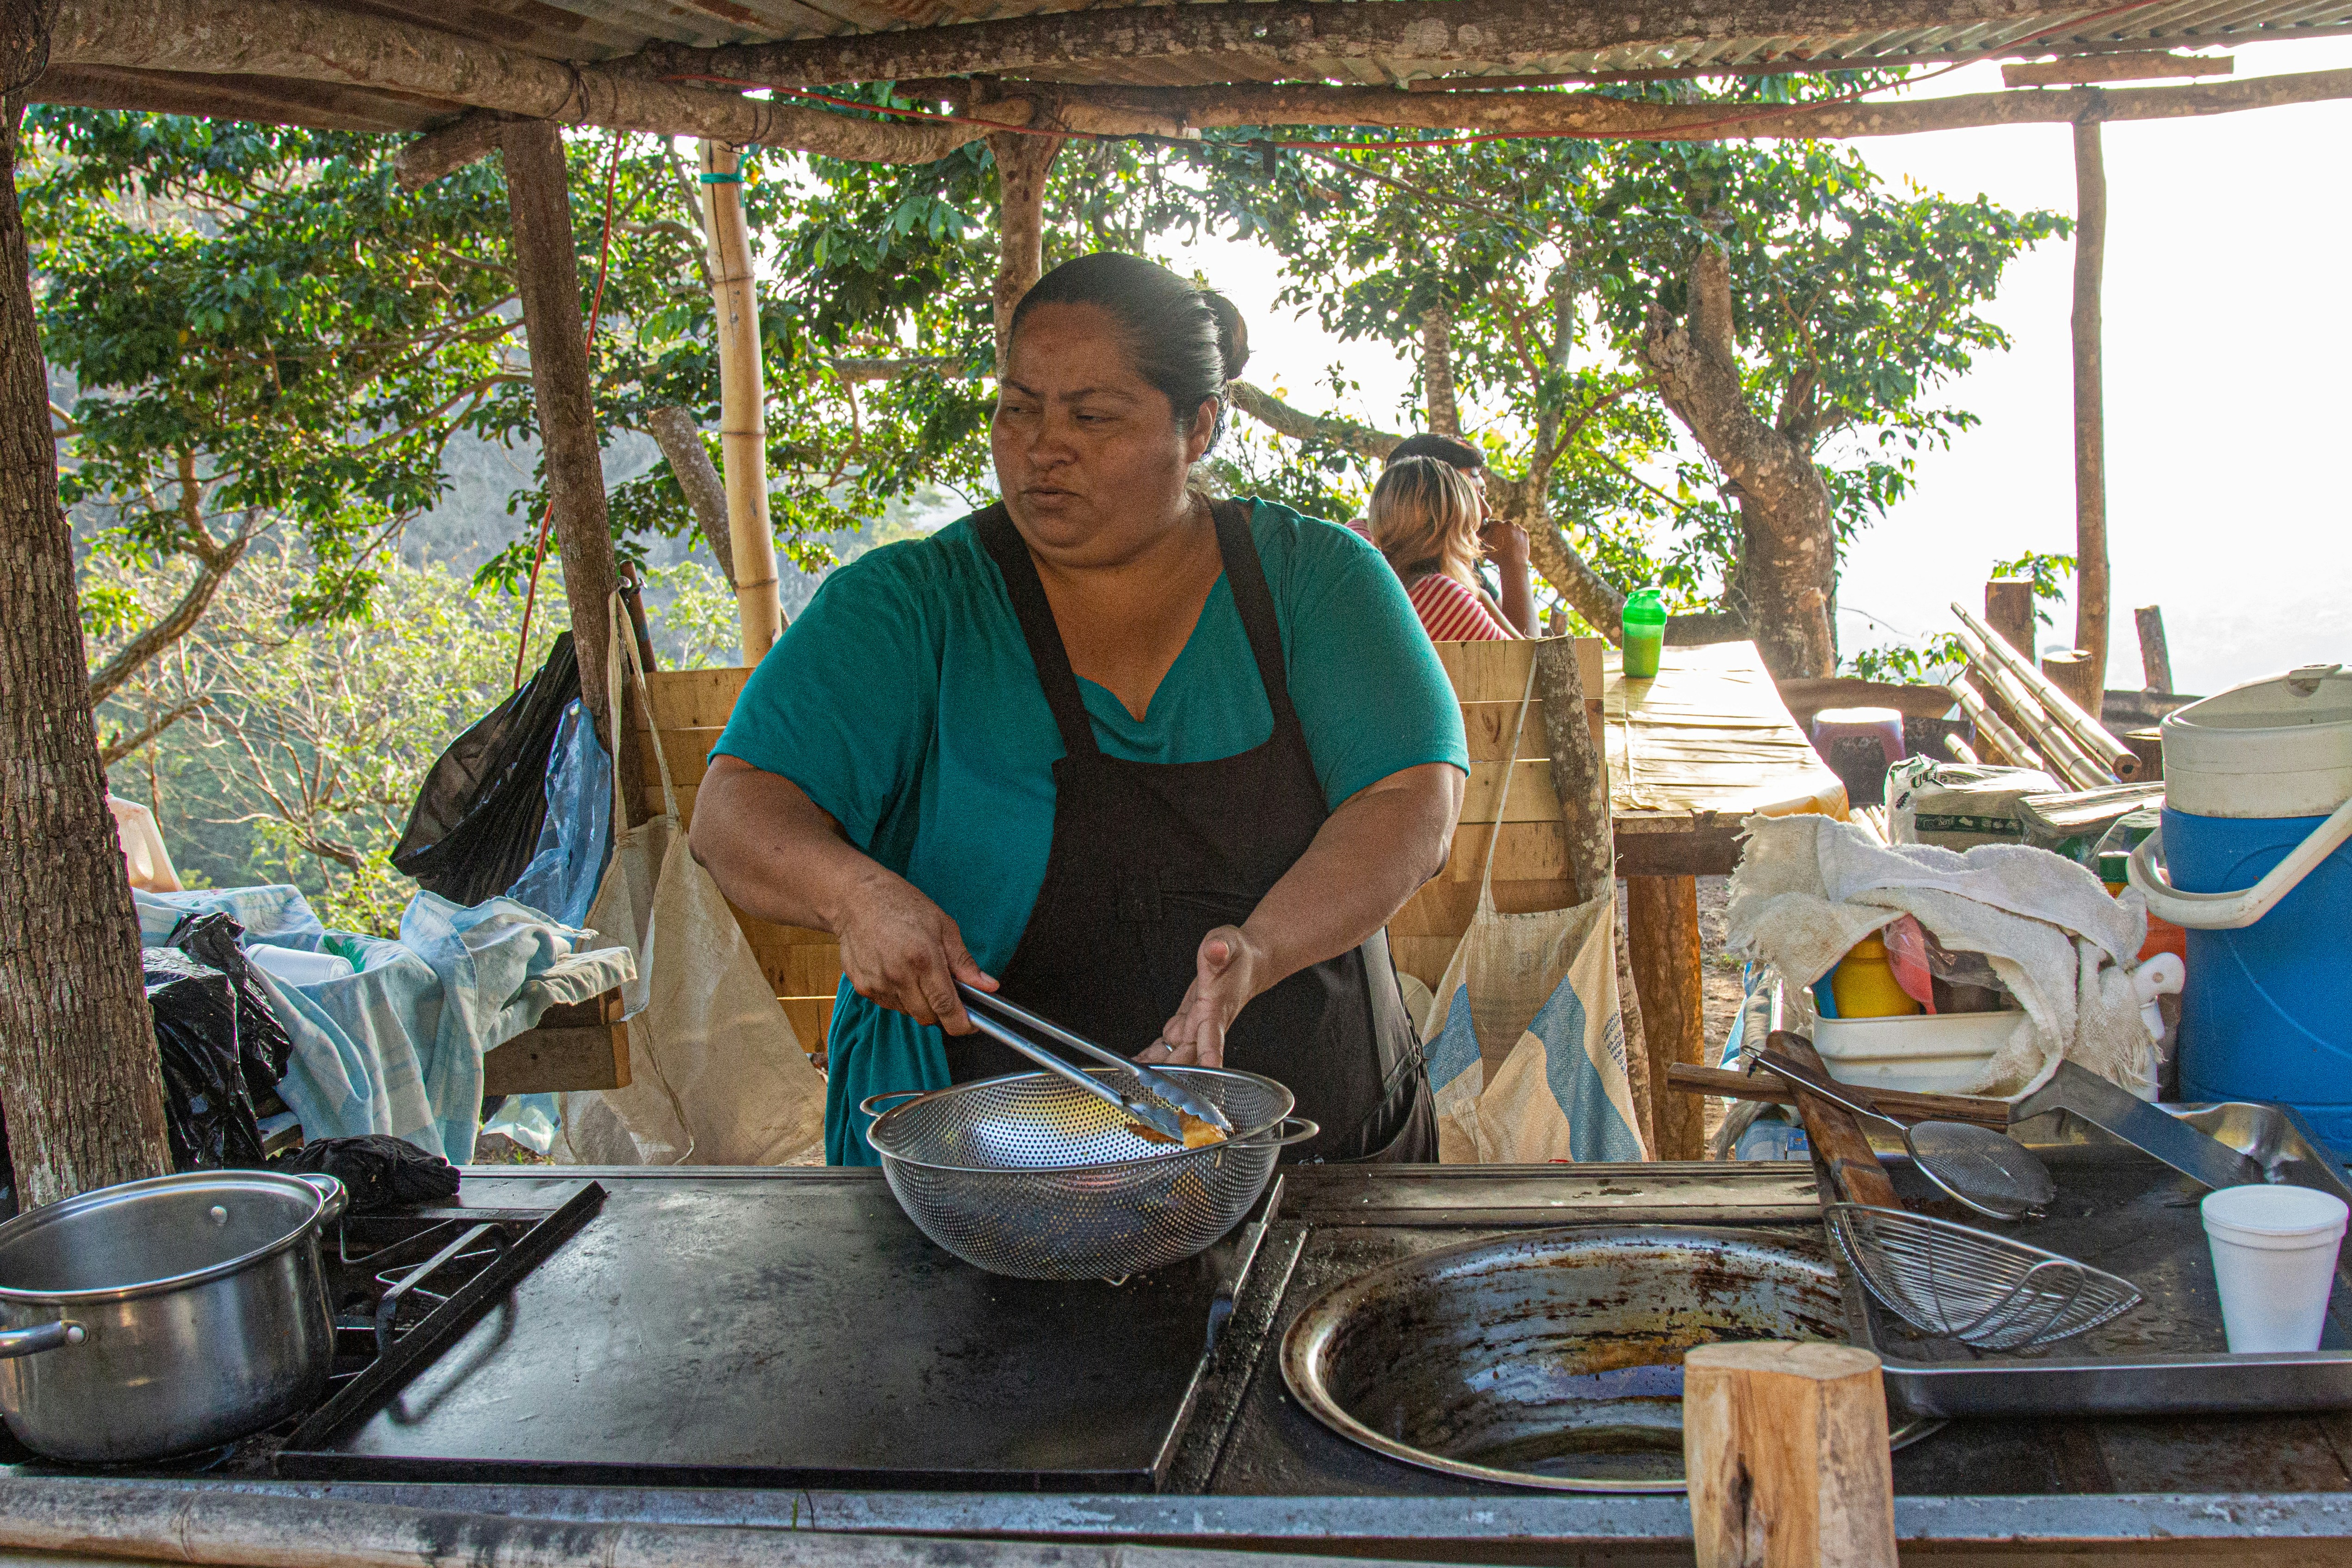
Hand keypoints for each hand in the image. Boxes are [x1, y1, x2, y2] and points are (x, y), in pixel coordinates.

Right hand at [834, 869, 994, 1032]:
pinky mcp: (863, 987)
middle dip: (941, 1011)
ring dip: (919, 1003)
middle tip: (944, 990)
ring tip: (917, 973)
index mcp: (923, 959)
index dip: (961, 1023)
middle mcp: (898, 976)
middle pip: (927, 1017)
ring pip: (908, 1012)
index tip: (970, 1024)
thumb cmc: (901, 904)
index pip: (946, 1007)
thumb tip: (988, 986)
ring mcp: (877, 984)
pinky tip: (898, 972)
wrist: (855, 898)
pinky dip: (900, 996)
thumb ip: (964, 961)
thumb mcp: (943, 926)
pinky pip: (889, 1005)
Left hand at [1136, 925, 1268, 1069]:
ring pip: (1175, 1053)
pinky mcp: (1185, 1023)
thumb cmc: (1238, 955)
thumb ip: (1220, 948)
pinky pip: (1167, 1043)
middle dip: (1170, 1071)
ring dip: (1156, 1066)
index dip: (1208, 1058)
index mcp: (1216, 1008)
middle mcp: (1206, 1023)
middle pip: (1187, 1054)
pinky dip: (1152, 1054)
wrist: (1247, 963)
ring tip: (1133, 1078)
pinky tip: (1138, 1064)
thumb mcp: (1228, 942)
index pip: (1213, 1038)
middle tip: (1147, 1082)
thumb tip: (1215, 949)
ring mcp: (1195, 1026)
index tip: (1203, 1074)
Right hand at [1479, 517, 1529, 567]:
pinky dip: (1516, 538)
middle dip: (1499, 532)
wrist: (1513, 563)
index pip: (1490, 524)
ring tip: (1506, 545)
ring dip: (1508, 534)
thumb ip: (1480, 535)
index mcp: (1496, 523)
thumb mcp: (1483, 545)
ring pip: (1510, 529)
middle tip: (1498, 543)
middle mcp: (1508, 523)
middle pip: (1501, 526)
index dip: (1488, 531)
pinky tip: (1513, 546)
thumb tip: (1480, 530)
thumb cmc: (1496, 555)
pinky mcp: (1524, 533)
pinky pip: (1518, 534)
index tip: (1489, 539)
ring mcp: (1518, 528)